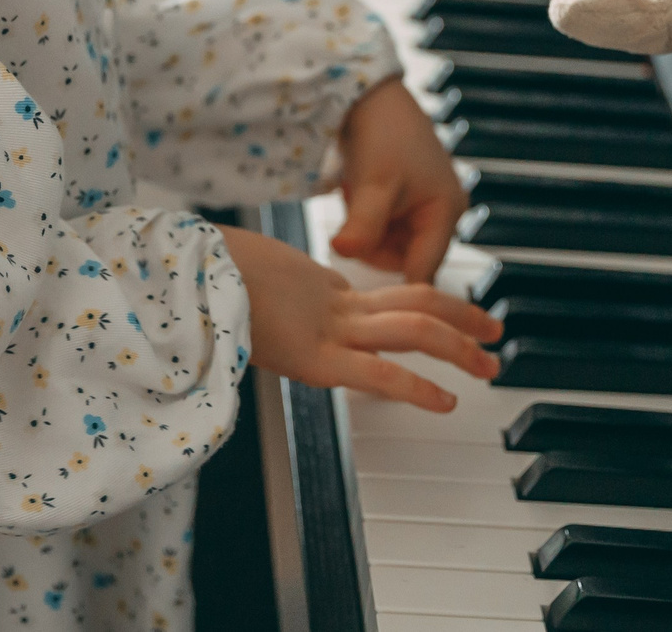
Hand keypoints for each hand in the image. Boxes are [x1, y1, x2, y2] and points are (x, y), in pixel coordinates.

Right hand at [219, 225, 501, 412]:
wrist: (176, 268)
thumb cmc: (196, 274)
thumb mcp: (237, 281)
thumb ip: (256, 291)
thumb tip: (238, 298)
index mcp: (317, 288)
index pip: (386, 297)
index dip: (426, 304)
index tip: (449, 318)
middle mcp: (331, 306)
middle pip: (416, 304)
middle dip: (462, 319)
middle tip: (495, 335)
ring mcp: (327, 326)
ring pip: (411, 328)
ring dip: (458, 345)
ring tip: (489, 363)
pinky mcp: (316, 355)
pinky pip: (379, 371)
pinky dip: (416, 388)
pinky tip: (447, 403)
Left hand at [330, 75, 465, 282]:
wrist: (370, 97)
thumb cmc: (382, 135)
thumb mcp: (374, 184)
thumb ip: (363, 226)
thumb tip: (344, 253)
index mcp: (446, 212)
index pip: (424, 272)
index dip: (396, 287)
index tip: (366, 298)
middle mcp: (440, 214)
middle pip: (404, 260)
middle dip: (374, 245)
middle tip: (355, 213)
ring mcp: (422, 207)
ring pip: (388, 246)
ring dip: (367, 231)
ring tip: (357, 196)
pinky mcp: (403, 201)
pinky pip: (382, 228)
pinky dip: (365, 218)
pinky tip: (356, 193)